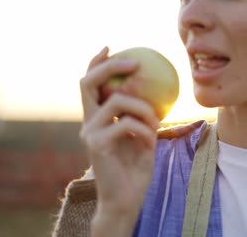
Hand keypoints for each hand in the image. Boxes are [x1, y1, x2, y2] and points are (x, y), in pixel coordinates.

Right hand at [79, 47, 159, 235]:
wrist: (126, 199)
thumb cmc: (135, 168)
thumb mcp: (143, 135)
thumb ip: (143, 115)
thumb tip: (158, 92)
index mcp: (96, 119)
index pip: (89, 84)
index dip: (96, 63)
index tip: (110, 47)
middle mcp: (88, 123)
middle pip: (88, 82)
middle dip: (110, 66)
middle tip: (134, 62)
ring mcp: (89, 133)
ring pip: (115, 100)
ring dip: (143, 107)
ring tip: (156, 120)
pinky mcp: (96, 145)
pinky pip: (126, 123)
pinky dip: (144, 128)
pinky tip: (149, 141)